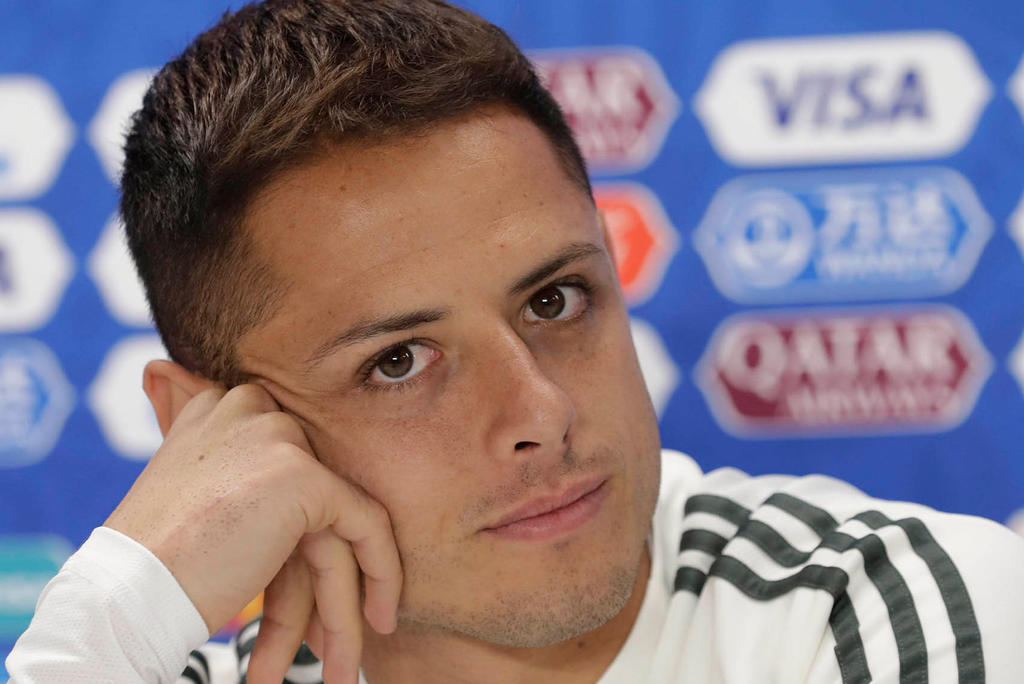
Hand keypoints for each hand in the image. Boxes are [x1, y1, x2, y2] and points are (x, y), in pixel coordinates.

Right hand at [104, 383, 401, 683]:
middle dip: (326, 577)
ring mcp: (278, 437)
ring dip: (342, 602)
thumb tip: (304, 510)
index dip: (302, 538)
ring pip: (338, 523)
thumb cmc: (154, 560)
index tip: (311, 585)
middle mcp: (252, 408)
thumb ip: (244, 478)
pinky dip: (379, 577)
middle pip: (313, 501)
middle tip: (331, 636)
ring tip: (342, 664)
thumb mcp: (197, 493)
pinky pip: (366, 526)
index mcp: (223, 407)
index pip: (288, 471)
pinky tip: (372, 628)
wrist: (124, 593)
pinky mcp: (303, 476)